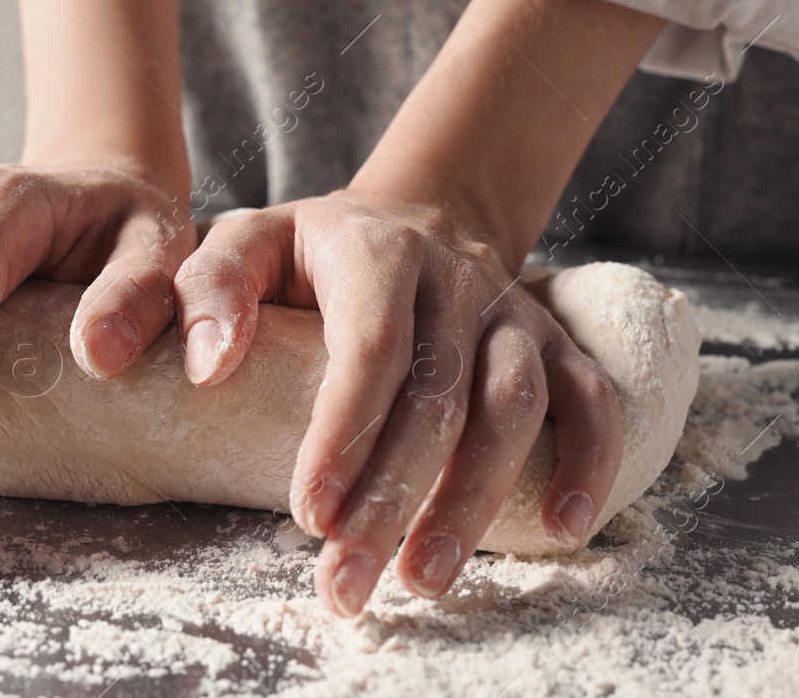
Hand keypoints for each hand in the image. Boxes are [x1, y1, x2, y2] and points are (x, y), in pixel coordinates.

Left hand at [173, 190, 623, 614]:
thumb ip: (211, 288)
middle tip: (349, 581)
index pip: (371, 346)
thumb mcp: (249, 242)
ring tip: (428, 577)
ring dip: (475, 497)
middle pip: (438, 395)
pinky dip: (589, 461)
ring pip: (515, 405)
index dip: (345, 433)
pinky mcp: (555, 342)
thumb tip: (206, 367)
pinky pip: (592, 399)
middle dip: (394, 498)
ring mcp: (512, 312)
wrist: (417, 218)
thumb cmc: (315, 252)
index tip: (311, 515)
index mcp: (377, 252)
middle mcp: (456, 279)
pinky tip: (563, 527)